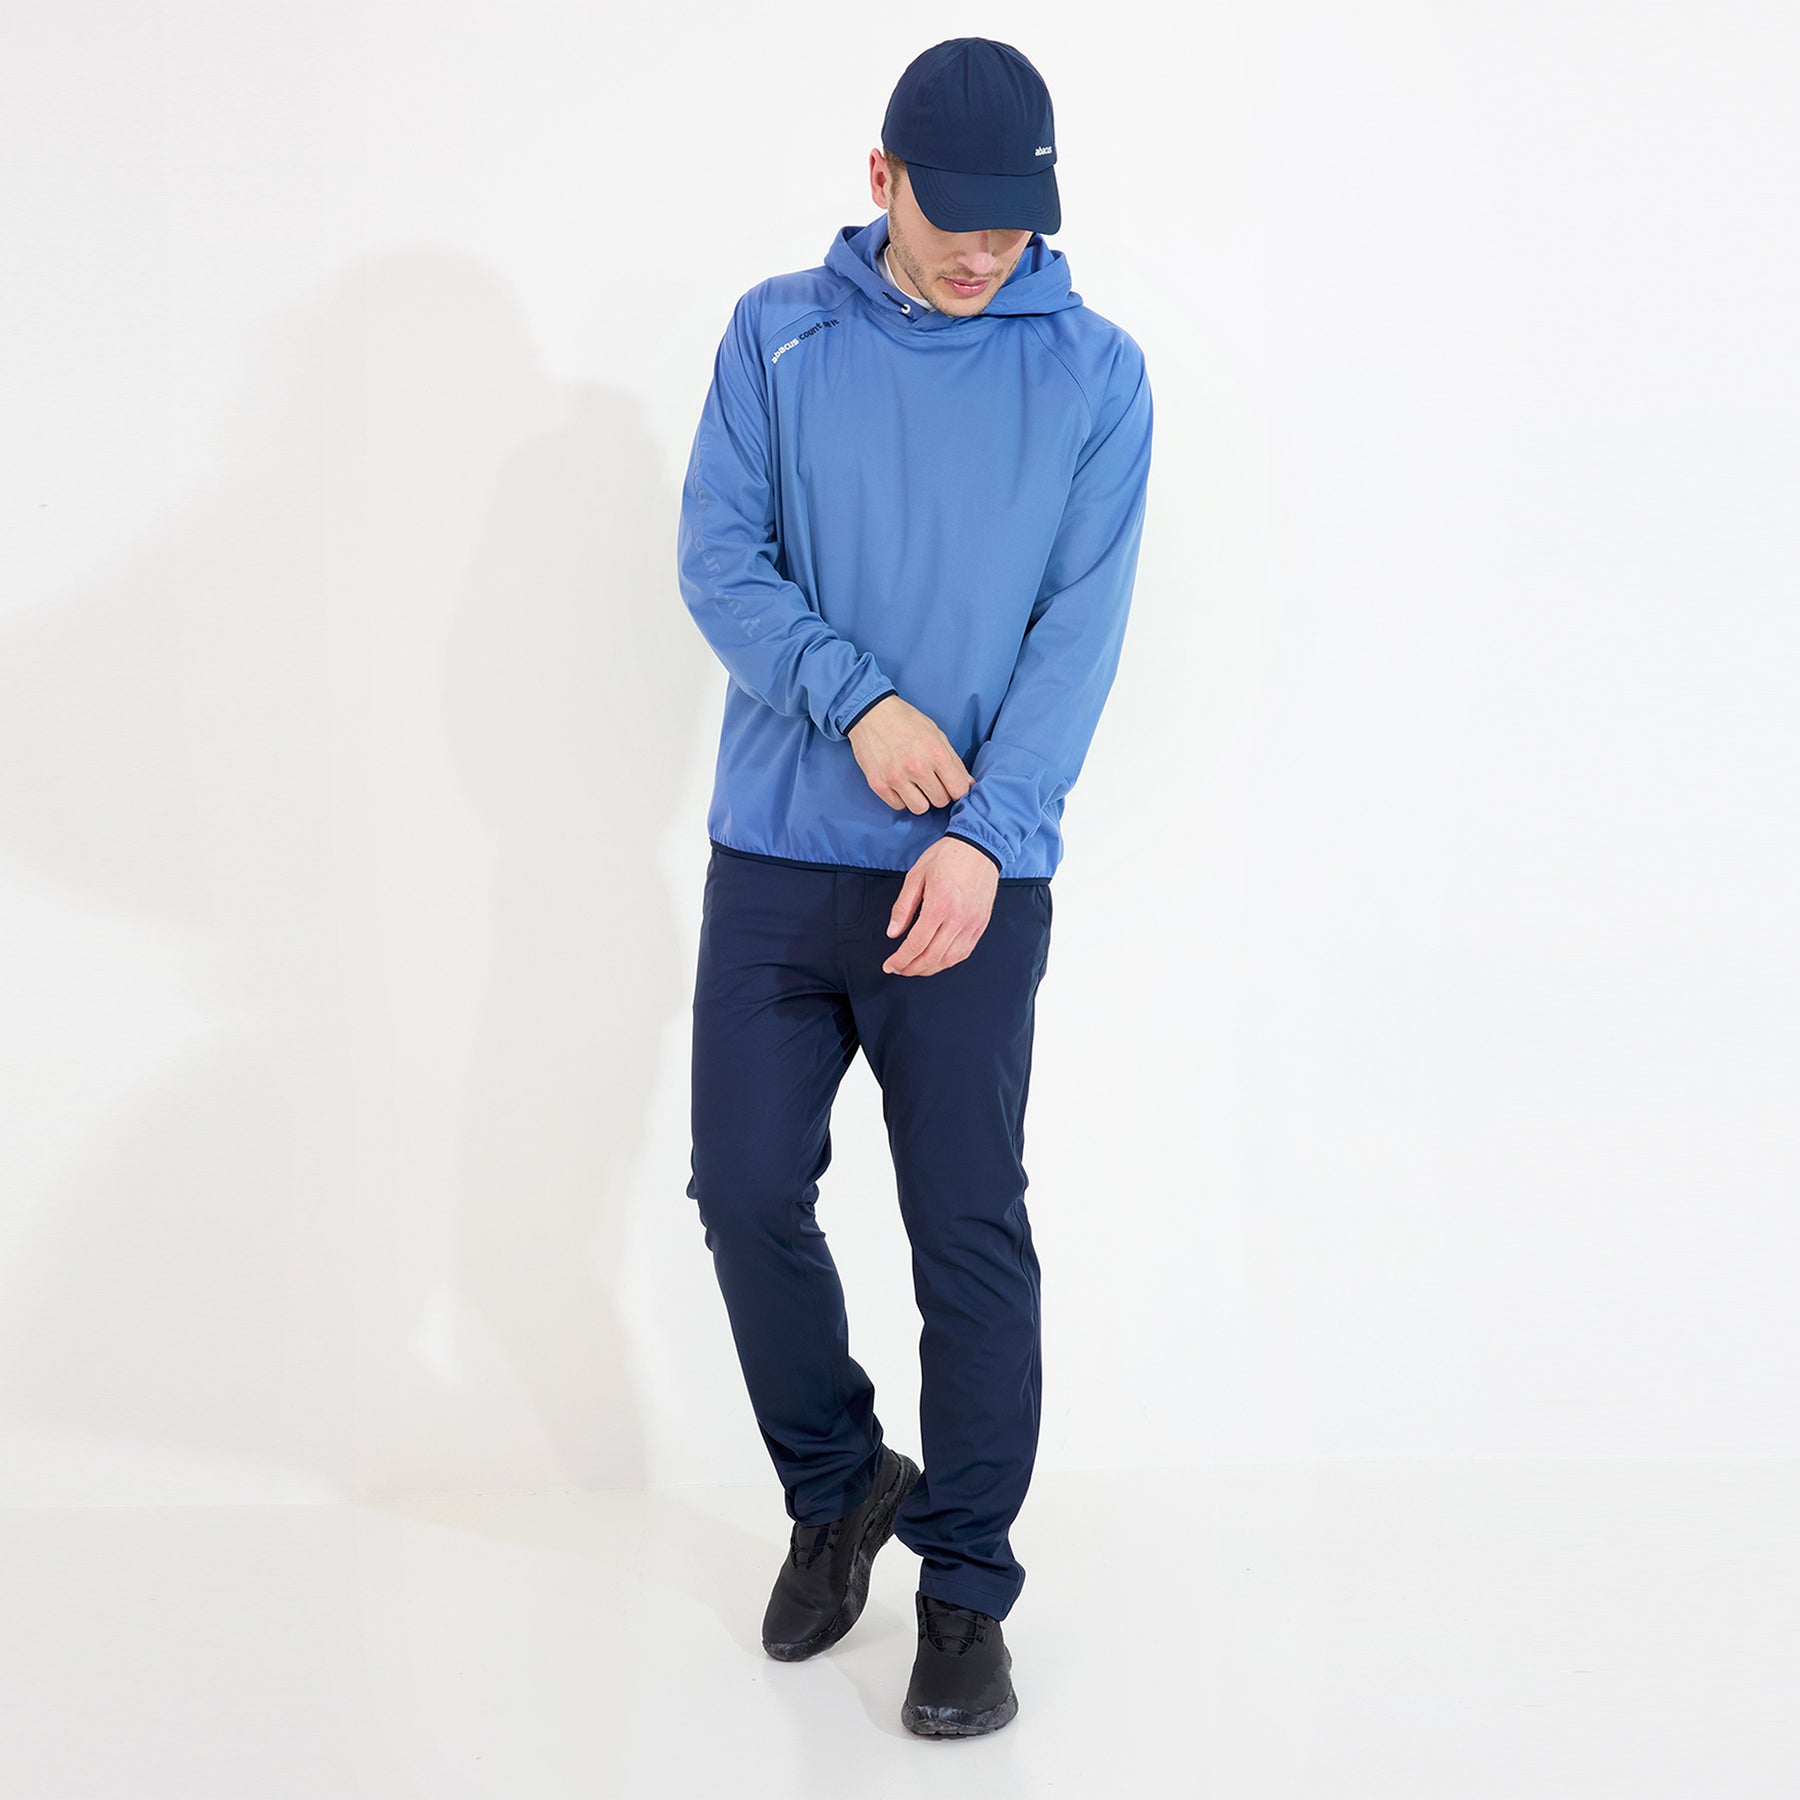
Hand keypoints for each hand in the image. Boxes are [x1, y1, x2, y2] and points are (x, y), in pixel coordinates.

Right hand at [847, 693, 973, 812]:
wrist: (870, 713)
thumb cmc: (906, 721)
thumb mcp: (936, 734)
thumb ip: (954, 761)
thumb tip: (968, 784)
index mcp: (935, 753)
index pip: (958, 790)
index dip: (957, 789)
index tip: (952, 786)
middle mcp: (917, 768)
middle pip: (940, 801)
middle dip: (939, 792)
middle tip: (931, 780)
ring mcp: (896, 778)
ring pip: (920, 808)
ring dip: (921, 799)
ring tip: (915, 784)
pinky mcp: (879, 784)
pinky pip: (899, 806)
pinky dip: (901, 798)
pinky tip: (900, 783)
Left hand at [882, 836, 998, 976]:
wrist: (980, 847)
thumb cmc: (947, 856)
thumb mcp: (916, 876)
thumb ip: (903, 907)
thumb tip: (893, 933)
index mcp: (939, 906)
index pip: (916, 944)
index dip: (900, 960)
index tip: (889, 965)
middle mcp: (958, 919)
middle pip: (932, 957)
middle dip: (912, 968)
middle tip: (898, 969)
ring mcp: (972, 924)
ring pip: (949, 959)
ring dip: (930, 968)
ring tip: (915, 968)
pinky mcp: (981, 925)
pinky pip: (964, 952)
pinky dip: (948, 961)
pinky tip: (937, 960)